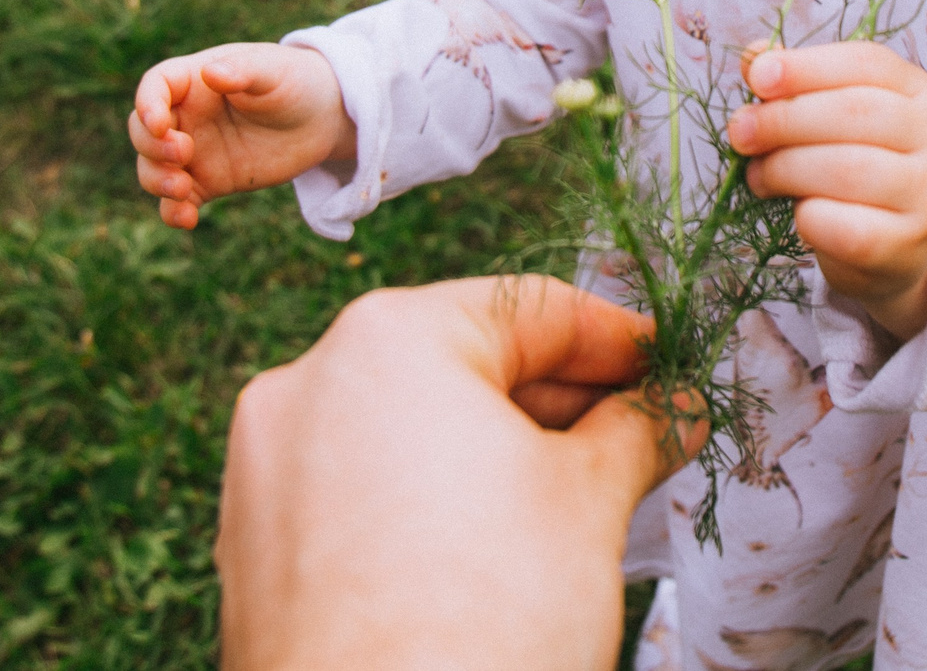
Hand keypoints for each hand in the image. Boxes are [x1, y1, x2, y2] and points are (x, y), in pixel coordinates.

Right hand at [129, 42, 352, 227]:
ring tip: (183, 190)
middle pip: (143, 132)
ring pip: (152, 169)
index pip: (155, 86)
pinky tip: (187, 219)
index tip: (159, 125)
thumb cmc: (294, 81)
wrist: (321, 118)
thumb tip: (211, 73)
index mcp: (194, 79)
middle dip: (152, 146)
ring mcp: (194, 152)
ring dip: (157, 181)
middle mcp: (186, 116)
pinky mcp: (207, 182)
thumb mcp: (273, 71)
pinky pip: (177, 201)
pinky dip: (173, 212)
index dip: (147, 104)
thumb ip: (243, 71)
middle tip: (184, 154)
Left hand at [218, 276, 699, 670]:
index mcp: (387, 339)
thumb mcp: (589, 502)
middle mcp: (307, 384)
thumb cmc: (485, 618)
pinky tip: (492, 551)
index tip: (671, 371)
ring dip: (494, 453)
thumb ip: (636, 431)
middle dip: (559, 402)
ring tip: (577, 500)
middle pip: (463, 363)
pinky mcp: (254, 549)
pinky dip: (427, 503)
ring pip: (405, 430)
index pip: (530, 308)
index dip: (616, 341)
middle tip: (642, 438)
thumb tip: (671, 406)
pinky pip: (358, 493)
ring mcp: (266, 470)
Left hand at [727, 41, 926, 341]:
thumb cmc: (856, 169)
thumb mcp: (833, 118)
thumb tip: (753, 55)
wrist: (892, 249)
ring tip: (758, 176)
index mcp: (918, 93)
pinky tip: (798, 213)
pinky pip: (848, 228)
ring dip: (785, 169)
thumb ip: (797, 86)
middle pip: (855, 112)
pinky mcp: (907, 245)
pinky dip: (809, 218)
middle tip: (741, 133)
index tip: (757, 78)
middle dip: (784, 119)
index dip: (806, 67)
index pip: (867, 63)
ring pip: (848, 169)